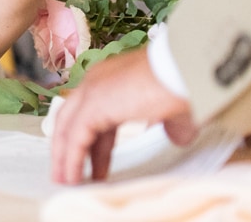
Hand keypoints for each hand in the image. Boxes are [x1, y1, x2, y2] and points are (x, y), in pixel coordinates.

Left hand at [50, 47, 194, 184]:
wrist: (185, 70)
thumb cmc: (184, 84)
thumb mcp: (176, 110)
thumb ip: (172, 124)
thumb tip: (178, 138)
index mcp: (112, 80)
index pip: (92, 114)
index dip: (92, 143)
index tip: (95, 165)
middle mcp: (96, 83)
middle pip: (72, 119)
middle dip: (70, 148)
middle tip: (70, 173)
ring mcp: (92, 91)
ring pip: (68, 128)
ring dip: (65, 157)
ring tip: (66, 181)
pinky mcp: (92, 105)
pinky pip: (75, 137)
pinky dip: (72, 158)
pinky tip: (73, 177)